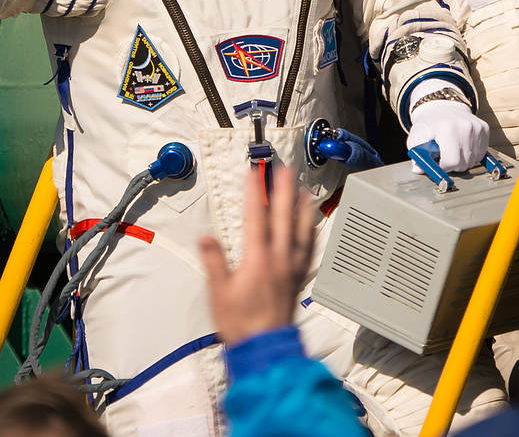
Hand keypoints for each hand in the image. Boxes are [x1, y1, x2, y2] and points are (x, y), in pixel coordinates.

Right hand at [198, 166, 314, 346]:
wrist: (265, 349)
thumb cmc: (242, 324)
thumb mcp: (220, 293)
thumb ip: (215, 262)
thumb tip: (206, 238)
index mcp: (258, 259)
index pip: (256, 216)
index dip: (255, 192)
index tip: (253, 173)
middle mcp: (279, 259)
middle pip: (283, 216)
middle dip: (282, 189)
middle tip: (283, 169)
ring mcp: (291, 267)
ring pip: (300, 229)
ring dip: (300, 206)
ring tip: (301, 189)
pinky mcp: (298, 278)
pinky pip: (309, 248)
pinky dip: (310, 231)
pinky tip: (311, 225)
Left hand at [406, 89, 489, 171]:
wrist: (443, 106)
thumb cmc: (429, 125)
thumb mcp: (417, 136)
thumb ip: (415, 154)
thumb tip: (418, 169)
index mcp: (448, 128)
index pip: (452, 161)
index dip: (444, 167)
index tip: (438, 163)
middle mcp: (465, 126)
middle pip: (463, 163)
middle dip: (452, 165)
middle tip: (444, 155)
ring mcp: (476, 127)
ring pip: (473, 161)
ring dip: (462, 160)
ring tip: (453, 149)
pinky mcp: (484, 128)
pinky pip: (481, 153)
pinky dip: (471, 154)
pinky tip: (462, 145)